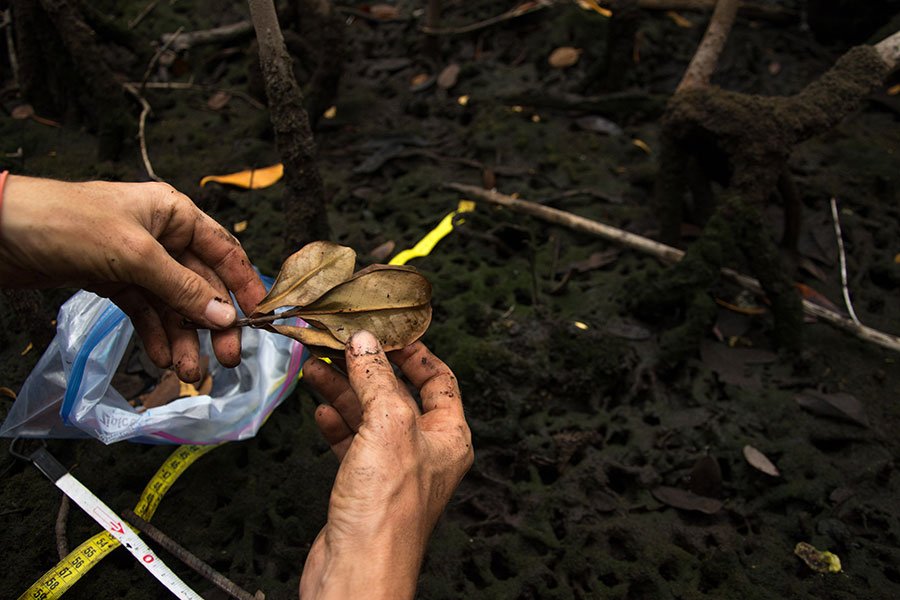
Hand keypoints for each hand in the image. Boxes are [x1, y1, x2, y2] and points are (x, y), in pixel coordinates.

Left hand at [0, 175, 265, 381]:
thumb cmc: (68, 224)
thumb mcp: (134, 254)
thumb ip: (182, 288)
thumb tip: (226, 317)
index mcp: (173, 213)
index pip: (223, 250)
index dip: (244, 284)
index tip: (261, 318)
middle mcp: (161, 235)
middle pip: (200, 283)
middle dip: (212, 322)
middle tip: (226, 360)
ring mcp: (136, 260)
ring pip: (172, 303)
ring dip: (183, 337)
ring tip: (189, 371)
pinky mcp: (112, 280)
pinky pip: (144, 311)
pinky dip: (155, 335)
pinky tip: (161, 358)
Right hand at [300, 331, 473, 599]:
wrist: (357, 570)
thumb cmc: (386, 510)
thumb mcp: (388, 426)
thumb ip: (377, 379)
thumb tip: (365, 342)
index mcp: (448, 436)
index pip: (440, 380)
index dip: (416, 353)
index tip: (389, 332)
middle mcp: (425, 452)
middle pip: (398, 395)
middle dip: (368, 369)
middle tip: (341, 346)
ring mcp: (394, 469)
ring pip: (370, 417)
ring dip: (344, 391)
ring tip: (318, 369)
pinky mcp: (365, 485)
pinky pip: (352, 442)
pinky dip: (336, 423)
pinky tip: (319, 410)